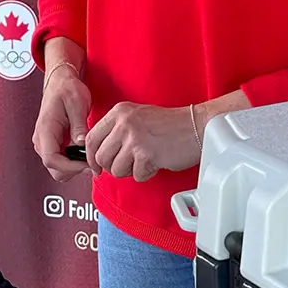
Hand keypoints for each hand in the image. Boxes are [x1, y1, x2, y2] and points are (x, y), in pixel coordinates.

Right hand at [32, 65, 91, 182]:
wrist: (60, 81)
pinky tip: (85, 153)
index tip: (88, 164)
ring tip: (91, 156)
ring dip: (74, 167)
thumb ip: (79, 125)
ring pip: (57, 168)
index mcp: (46, 129)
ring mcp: (46, 142)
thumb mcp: (77, 103)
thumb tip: (81, 144)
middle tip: (93, 162)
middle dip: (74, 169)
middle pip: (54, 169)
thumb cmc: (67, 88)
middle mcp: (42, 139)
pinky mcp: (52, 143)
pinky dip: (73, 161)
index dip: (71, 167)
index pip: (51, 160)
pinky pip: (61, 160)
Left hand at [86, 102, 200, 182]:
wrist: (196, 125)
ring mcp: (134, 138)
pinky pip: (136, 175)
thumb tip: (96, 154)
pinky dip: (146, 173)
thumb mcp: (137, 117)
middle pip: (101, 157)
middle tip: (128, 164)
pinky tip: (156, 161)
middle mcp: (124, 122)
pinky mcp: (146, 154)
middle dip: (112, 167)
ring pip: (116, 170)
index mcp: (119, 111)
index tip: (96, 166)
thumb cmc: (169, 124)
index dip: (90, 157)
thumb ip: (116, 130)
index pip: (90, 138)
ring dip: (130, 171)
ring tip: (145, 159)